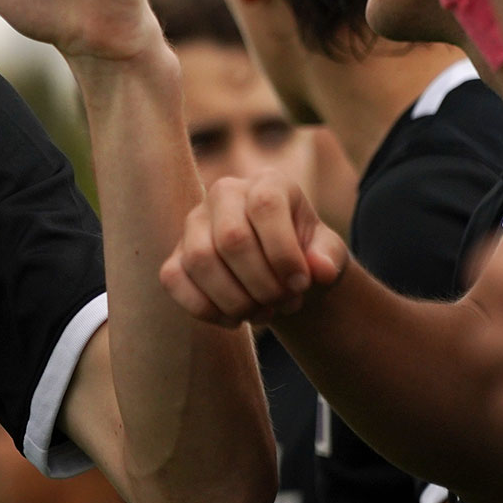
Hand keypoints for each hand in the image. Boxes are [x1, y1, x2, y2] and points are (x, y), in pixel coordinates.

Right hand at [161, 173, 348, 325]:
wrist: (282, 270)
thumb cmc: (306, 254)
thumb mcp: (328, 253)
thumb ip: (329, 258)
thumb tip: (320, 270)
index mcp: (267, 183)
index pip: (265, 206)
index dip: (284, 252)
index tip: (301, 285)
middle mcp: (224, 194)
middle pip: (231, 238)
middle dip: (262, 284)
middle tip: (283, 303)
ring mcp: (194, 224)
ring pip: (200, 260)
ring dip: (236, 300)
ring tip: (263, 313)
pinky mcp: (175, 255)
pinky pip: (173, 280)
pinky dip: (206, 309)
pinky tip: (234, 319)